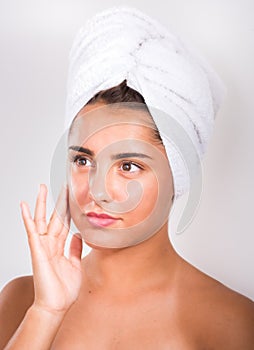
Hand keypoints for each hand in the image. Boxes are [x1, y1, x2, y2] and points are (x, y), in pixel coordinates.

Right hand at [20, 183, 82, 314]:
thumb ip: (75, 249)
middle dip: (59, 201)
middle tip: (62, 185)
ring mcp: (42, 246)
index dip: (68, 209)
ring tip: (42, 188)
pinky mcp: (37, 250)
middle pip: (55, 217)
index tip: (71, 196)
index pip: (65, 222)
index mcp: (60, 247)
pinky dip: (27, 218)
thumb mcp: (75, 264)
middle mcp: (50, 243)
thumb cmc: (64, 289)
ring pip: (42, 219)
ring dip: (42, 203)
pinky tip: (24, 206)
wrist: (56, 306)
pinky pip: (32, 231)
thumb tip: (79, 236)